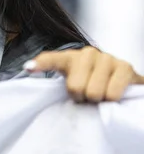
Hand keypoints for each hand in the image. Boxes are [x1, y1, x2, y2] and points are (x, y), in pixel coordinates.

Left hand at [24, 46, 143, 102]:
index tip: (28, 68)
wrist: (121, 81)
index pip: (51, 59)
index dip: (40, 64)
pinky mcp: (125, 67)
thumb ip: (57, 86)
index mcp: (69, 58)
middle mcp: (87, 53)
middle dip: (82, 98)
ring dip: (98, 100)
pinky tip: (113, 93)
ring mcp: (107, 58)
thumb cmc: (91, 84)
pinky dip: (111, 100)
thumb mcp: (71, 84)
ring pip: (94, 92)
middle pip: (75, 87)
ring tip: (101, 94)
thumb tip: (39, 79)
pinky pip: (112, 93)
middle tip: (87, 95)